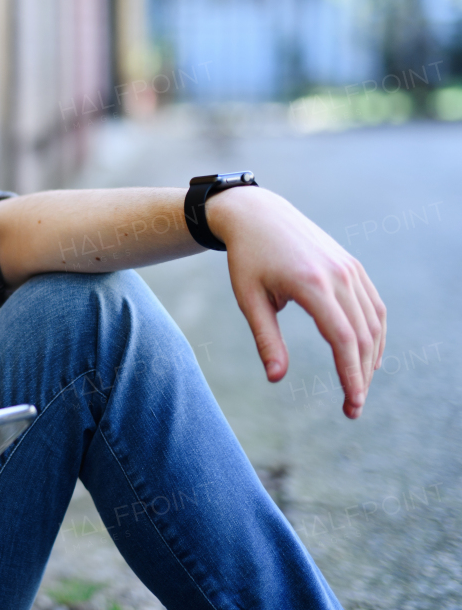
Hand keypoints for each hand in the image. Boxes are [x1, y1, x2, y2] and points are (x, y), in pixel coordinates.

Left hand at [207, 186, 386, 418]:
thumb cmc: (247, 258)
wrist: (258, 214)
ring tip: (359, 387)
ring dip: (371, 358)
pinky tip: (367, 356)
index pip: (343, 340)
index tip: (351, 404)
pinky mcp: (352, 266)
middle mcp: (339, 275)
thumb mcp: (249, 298)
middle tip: (352, 408)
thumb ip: (265, 339)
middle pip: (363, 336)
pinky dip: (375, 333)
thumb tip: (276, 379)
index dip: (351, 375)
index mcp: (311, 284)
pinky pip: (373, 305)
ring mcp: (350, 269)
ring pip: (373, 322)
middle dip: (361, 376)